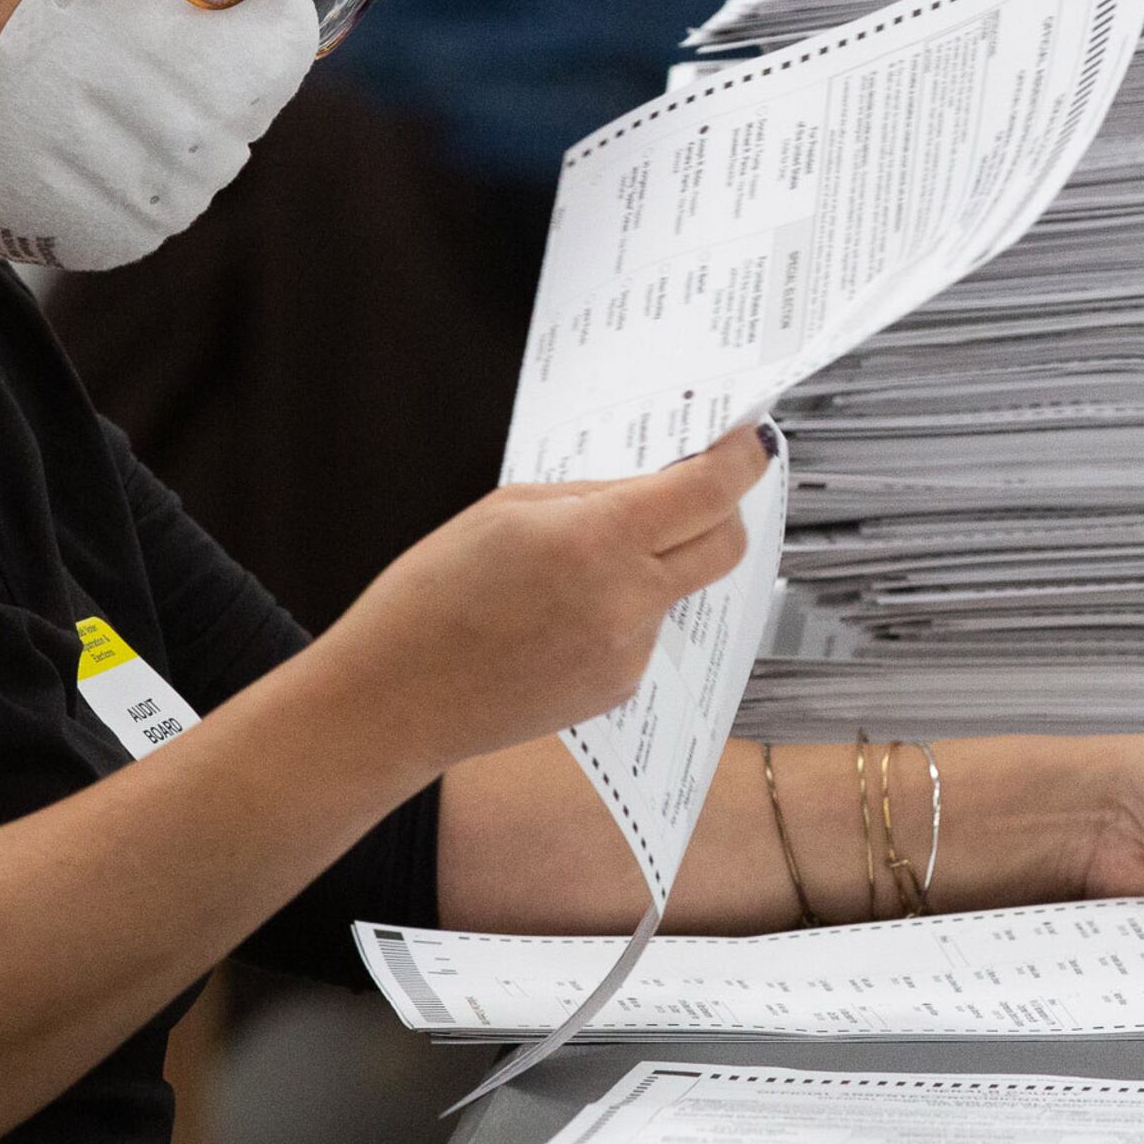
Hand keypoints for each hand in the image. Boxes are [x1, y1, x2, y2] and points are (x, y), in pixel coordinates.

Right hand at [321, 425, 769, 773]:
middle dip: (720, 512)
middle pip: (724, 546)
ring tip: (564, 572)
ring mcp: (628, 653)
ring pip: (677, 588)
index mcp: (597, 541)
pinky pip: (643, 631)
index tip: (748, 443)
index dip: (739, 461)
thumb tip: (655, 488)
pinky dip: (619, 610)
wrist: (395, 700)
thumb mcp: (506, 511)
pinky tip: (554, 618)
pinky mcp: (618, 690)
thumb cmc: (431, 596)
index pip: (707, 493)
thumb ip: (592, 496)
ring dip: (652, 565)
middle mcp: (628, 601)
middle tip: (686, 492)